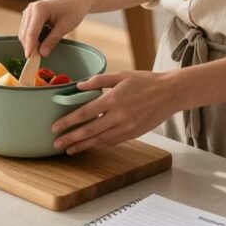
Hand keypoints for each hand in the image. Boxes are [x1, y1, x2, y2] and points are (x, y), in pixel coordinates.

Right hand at [19, 0, 87, 57]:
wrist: (76, 1)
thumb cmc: (73, 11)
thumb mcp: (64, 27)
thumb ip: (52, 40)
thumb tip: (42, 53)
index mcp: (39, 9)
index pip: (31, 33)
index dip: (30, 47)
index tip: (30, 59)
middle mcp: (30, 9)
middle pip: (25, 34)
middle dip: (30, 46)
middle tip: (39, 58)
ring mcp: (29, 12)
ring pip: (24, 33)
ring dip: (31, 43)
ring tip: (44, 47)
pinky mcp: (30, 16)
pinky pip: (27, 30)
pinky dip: (33, 38)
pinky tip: (43, 40)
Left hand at [51, 70, 178, 153]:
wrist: (170, 93)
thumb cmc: (145, 81)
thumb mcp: (121, 75)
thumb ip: (99, 79)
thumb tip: (80, 85)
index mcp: (113, 99)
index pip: (85, 113)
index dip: (69, 121)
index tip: (55, 127)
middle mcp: (119, 116)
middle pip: (89, 130)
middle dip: (71, 138)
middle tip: (56, 143)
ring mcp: (127, 127)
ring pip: (100, 140)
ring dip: (83, 146)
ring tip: (69, 150)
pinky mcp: (134, 134)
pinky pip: (112, 142)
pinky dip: (99, 145)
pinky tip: (89, 146)